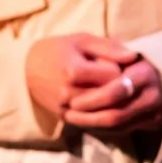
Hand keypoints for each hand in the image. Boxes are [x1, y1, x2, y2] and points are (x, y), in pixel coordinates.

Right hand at [25, 34, 161, 130]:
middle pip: (111, 96)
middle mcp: (69, 94)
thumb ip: (109, 47)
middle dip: (119, 86)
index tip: (115, 63)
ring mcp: (66, 109)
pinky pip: (94, 122)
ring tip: (111, 89)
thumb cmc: (59, 50)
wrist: (27, 70)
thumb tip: (134, 56)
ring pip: (105, 112)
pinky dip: (103, 113)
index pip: (114, 75)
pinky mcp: (66, 119)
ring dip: (113, 102)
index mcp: (74, 71)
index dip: (119, 68)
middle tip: (116, 77)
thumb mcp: (82, 40)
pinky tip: (105, 103)